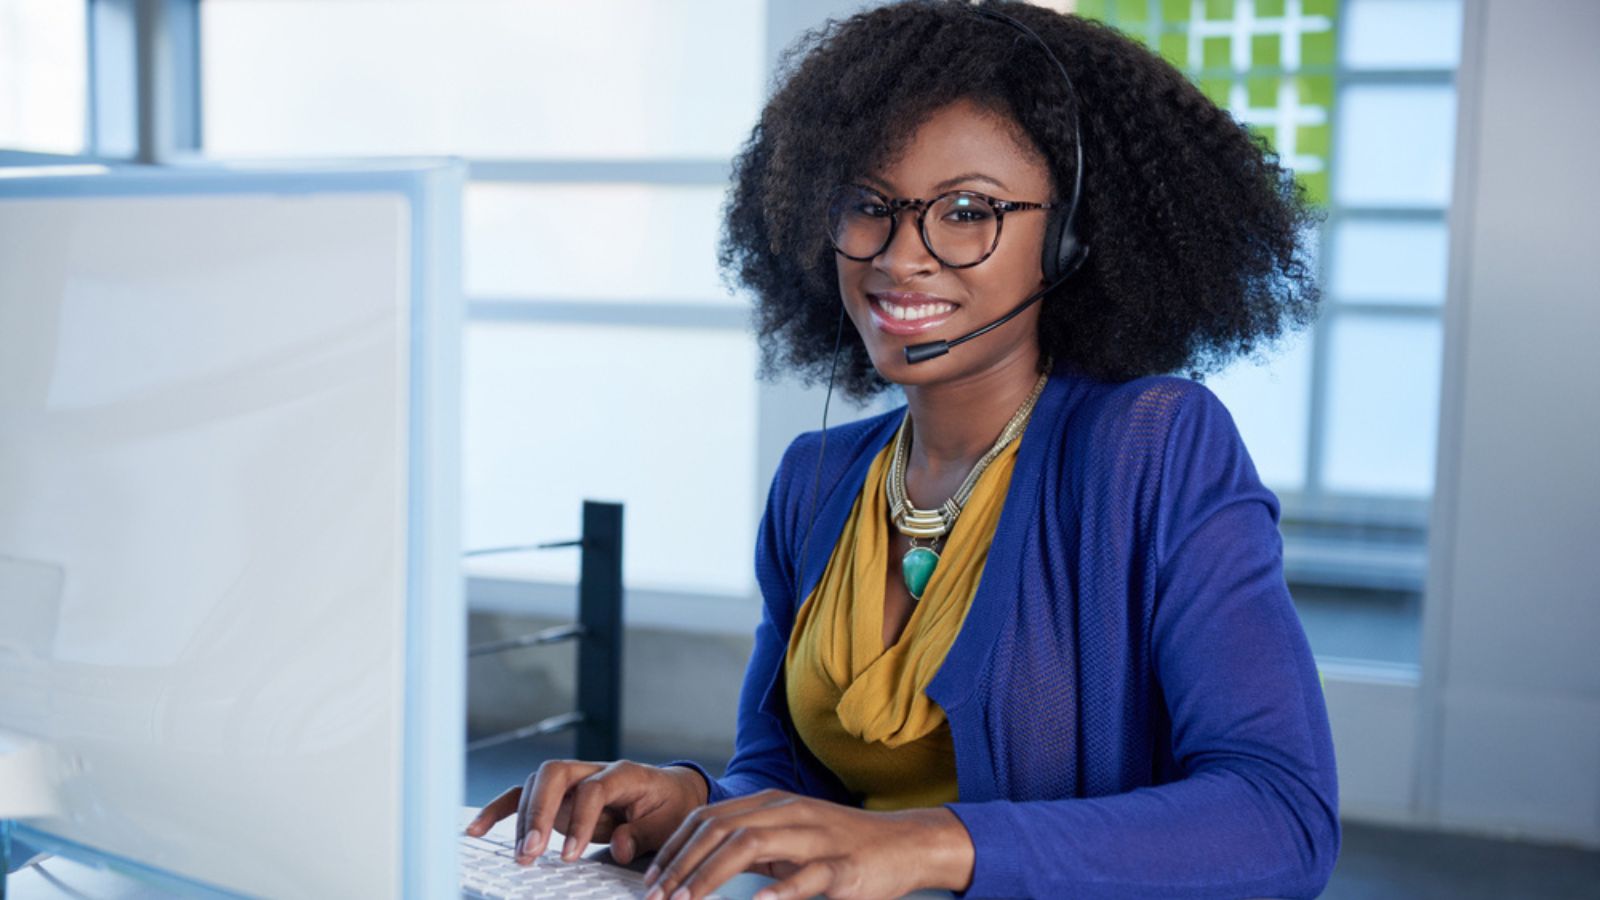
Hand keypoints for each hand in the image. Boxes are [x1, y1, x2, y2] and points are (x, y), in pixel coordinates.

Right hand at [464, 759, 708, 865]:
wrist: (672, 792)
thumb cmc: (670, 808)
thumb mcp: (668, 824)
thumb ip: (644, 834)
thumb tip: (618, 845)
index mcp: (624, 773)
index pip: (592, 789)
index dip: (578, 821)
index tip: (569, 855)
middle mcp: (592, 769)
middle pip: (554, 775)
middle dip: (538, 812)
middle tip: (531, 851)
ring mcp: (573, 779)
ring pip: (536, 785)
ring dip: (522, 819)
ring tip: (519, 855)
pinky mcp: (558, 795)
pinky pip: (523, 797)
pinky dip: (500, 811)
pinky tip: (476, 829)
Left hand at [641, 789, 973, 899]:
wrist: (906, 843)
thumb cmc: (843, 846)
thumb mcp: (792, 838)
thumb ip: (753, 843)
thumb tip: (701, 867)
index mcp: (772, 805)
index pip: (708, 817)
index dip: (674, 847)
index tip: (651, 878)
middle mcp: (789, 813)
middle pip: (720, 829)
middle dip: (681, 864)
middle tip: (656, 895)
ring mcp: (816, 837)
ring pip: (751, 845)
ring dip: (710, 875)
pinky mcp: (843, 866)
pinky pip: (807, 876)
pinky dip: (778, 890)